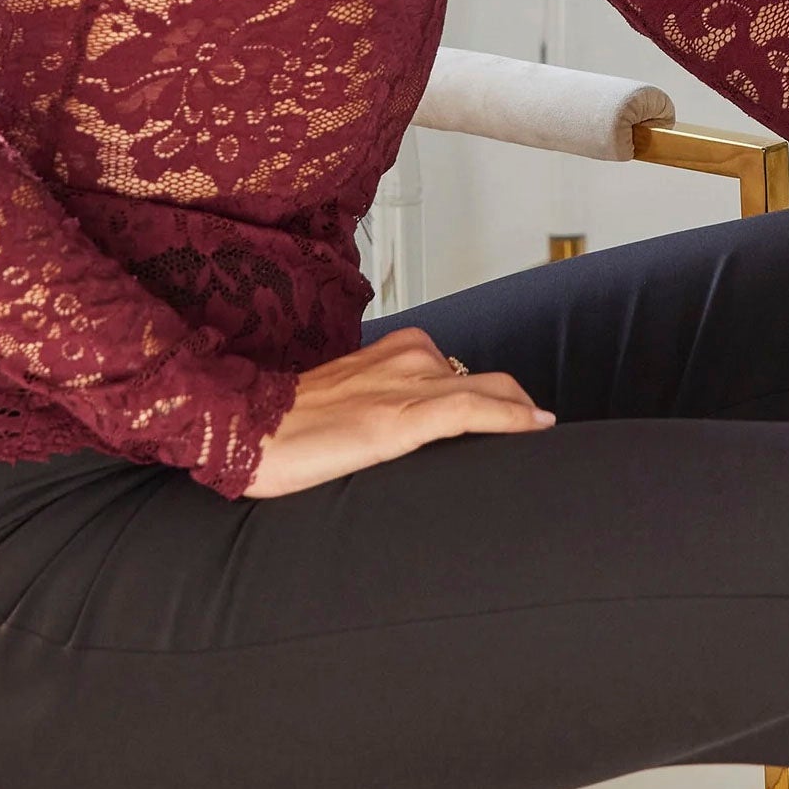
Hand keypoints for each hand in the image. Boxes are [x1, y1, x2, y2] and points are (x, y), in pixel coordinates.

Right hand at [240, 325, 555, 498]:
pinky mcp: (403, 415)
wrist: (246, 430)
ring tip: (541, 437)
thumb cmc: (289, 425)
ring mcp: (408, 384)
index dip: (495, 398)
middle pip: (486, 380)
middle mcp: (409, 357)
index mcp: (396, 351)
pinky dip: (511, 418)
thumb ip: (385, 403)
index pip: (462, 373)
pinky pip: (472, 410)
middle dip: (517, 405)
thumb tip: (410, 433)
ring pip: (488, 391)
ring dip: (519, 414)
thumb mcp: (349, 402)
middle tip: (538, 433)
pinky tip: (536, 426)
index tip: (521, 420)